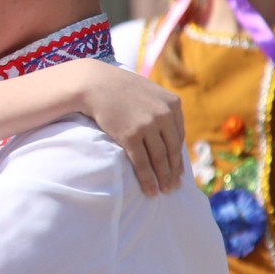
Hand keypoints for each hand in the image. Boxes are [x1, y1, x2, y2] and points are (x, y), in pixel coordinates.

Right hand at [66, 59, 184, 194]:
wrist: (95, 83)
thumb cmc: (119, 87)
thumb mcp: (149, 91)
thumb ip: (161, 108)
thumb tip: (167, 132)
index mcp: (172, 104)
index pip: (179, 136)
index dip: (178, 156)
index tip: (177, 170)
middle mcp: (163, 114)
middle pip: (172, 149)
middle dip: (173, 171)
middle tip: (173, 186)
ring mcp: (148, 125)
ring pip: (159, 158)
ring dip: (162, 178)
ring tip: (164, 191)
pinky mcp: (131, 135)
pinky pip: (142, 162)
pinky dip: (147, 179)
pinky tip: (149, 189)